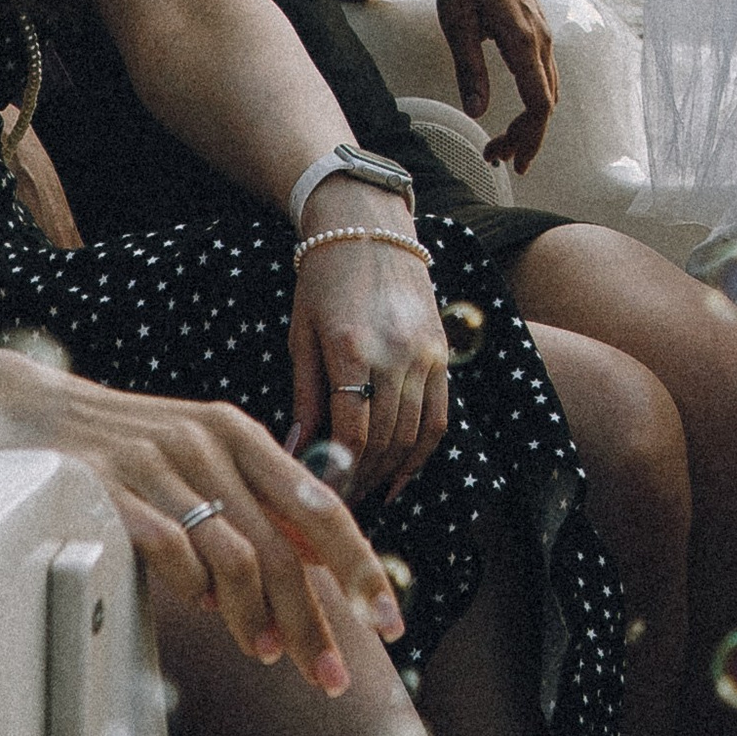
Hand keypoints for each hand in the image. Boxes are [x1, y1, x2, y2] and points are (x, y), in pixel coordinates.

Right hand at [0, 353, 401, 691]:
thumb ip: (253, 498)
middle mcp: (210, 445)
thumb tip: (315, 563)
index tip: (389, 619)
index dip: (360, 567)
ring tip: (269, 654)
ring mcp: (162, 469)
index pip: (321, 507)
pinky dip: (196, 589)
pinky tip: (204, 614)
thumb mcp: (199, 454)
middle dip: (318, 617)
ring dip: (259, 615)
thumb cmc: (126, 445)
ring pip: (236, 554)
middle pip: (287, 544)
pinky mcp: (115, 495)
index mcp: (239, 435)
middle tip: (333, 676)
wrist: (33, 413)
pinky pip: (173, 551)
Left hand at [286, 197, 451, 505]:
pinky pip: (439, 415)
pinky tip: (401, 478)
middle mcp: (395, 351)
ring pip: (413, 433)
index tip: (318, 501)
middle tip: (336, 509)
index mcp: (352, 346)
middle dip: (360, 482)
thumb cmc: (323, 280)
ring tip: (362, 494)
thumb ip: (304, 398)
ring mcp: (425, 351)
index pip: (350, 433)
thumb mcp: (302, 336)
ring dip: (388, 472)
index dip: (336, 476)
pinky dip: (423, 453)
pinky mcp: (441, 350)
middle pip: (384, 440)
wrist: (368, 226)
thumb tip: (294, 456)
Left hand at [432, 0, 556, 171]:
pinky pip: (545, 74)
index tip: (512, 163)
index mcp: (522, 37)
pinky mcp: (538, 30)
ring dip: (529, 121)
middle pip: (547, 101)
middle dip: (525, 136)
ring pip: (548, 89)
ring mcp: (544, 32)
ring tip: (498, 144)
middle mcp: (541, 36)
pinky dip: (533, 100)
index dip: (530, 136)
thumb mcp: (456, 23)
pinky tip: (513, 112)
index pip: (539, 100)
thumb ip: (469, 68)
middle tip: (493, 157)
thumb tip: (477, 112)